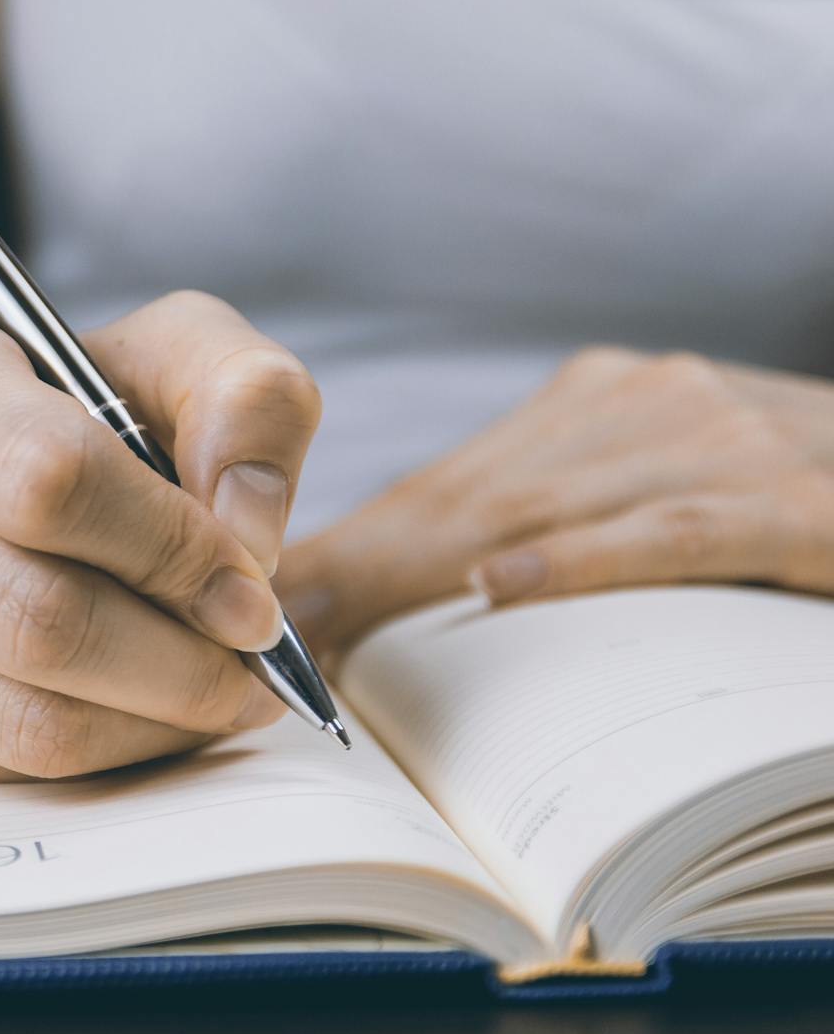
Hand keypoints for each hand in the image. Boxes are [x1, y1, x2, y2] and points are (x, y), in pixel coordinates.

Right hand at [0, 291, 321, 781]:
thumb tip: (248, 533)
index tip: (248, 590)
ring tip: (207, 693)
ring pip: (23, 720)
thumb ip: (244, 399)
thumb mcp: (162, 361)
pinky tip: (128, 711)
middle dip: (180, 661)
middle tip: (248, 666)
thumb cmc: (57, 423)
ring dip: (153, 725)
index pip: (48, 477)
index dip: (172, 548)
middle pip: (36, 619)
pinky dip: (98, 758)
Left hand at [276, 347, 833, 654]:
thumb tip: (440, 602)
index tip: (259, 605)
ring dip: (423, 574)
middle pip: (468, 496)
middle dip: (354, 567)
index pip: (449, 485)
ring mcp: (721, 439)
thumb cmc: (797, 501)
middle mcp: (643, 404)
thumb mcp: (668, 486)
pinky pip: (674, 529)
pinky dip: (586, 558)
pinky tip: (503, 584)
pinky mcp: (801, 496)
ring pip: (545, 509)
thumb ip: (567, 522)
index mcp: (600, 407)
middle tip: (254, 628)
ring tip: (325, 629)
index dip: (350, 547)